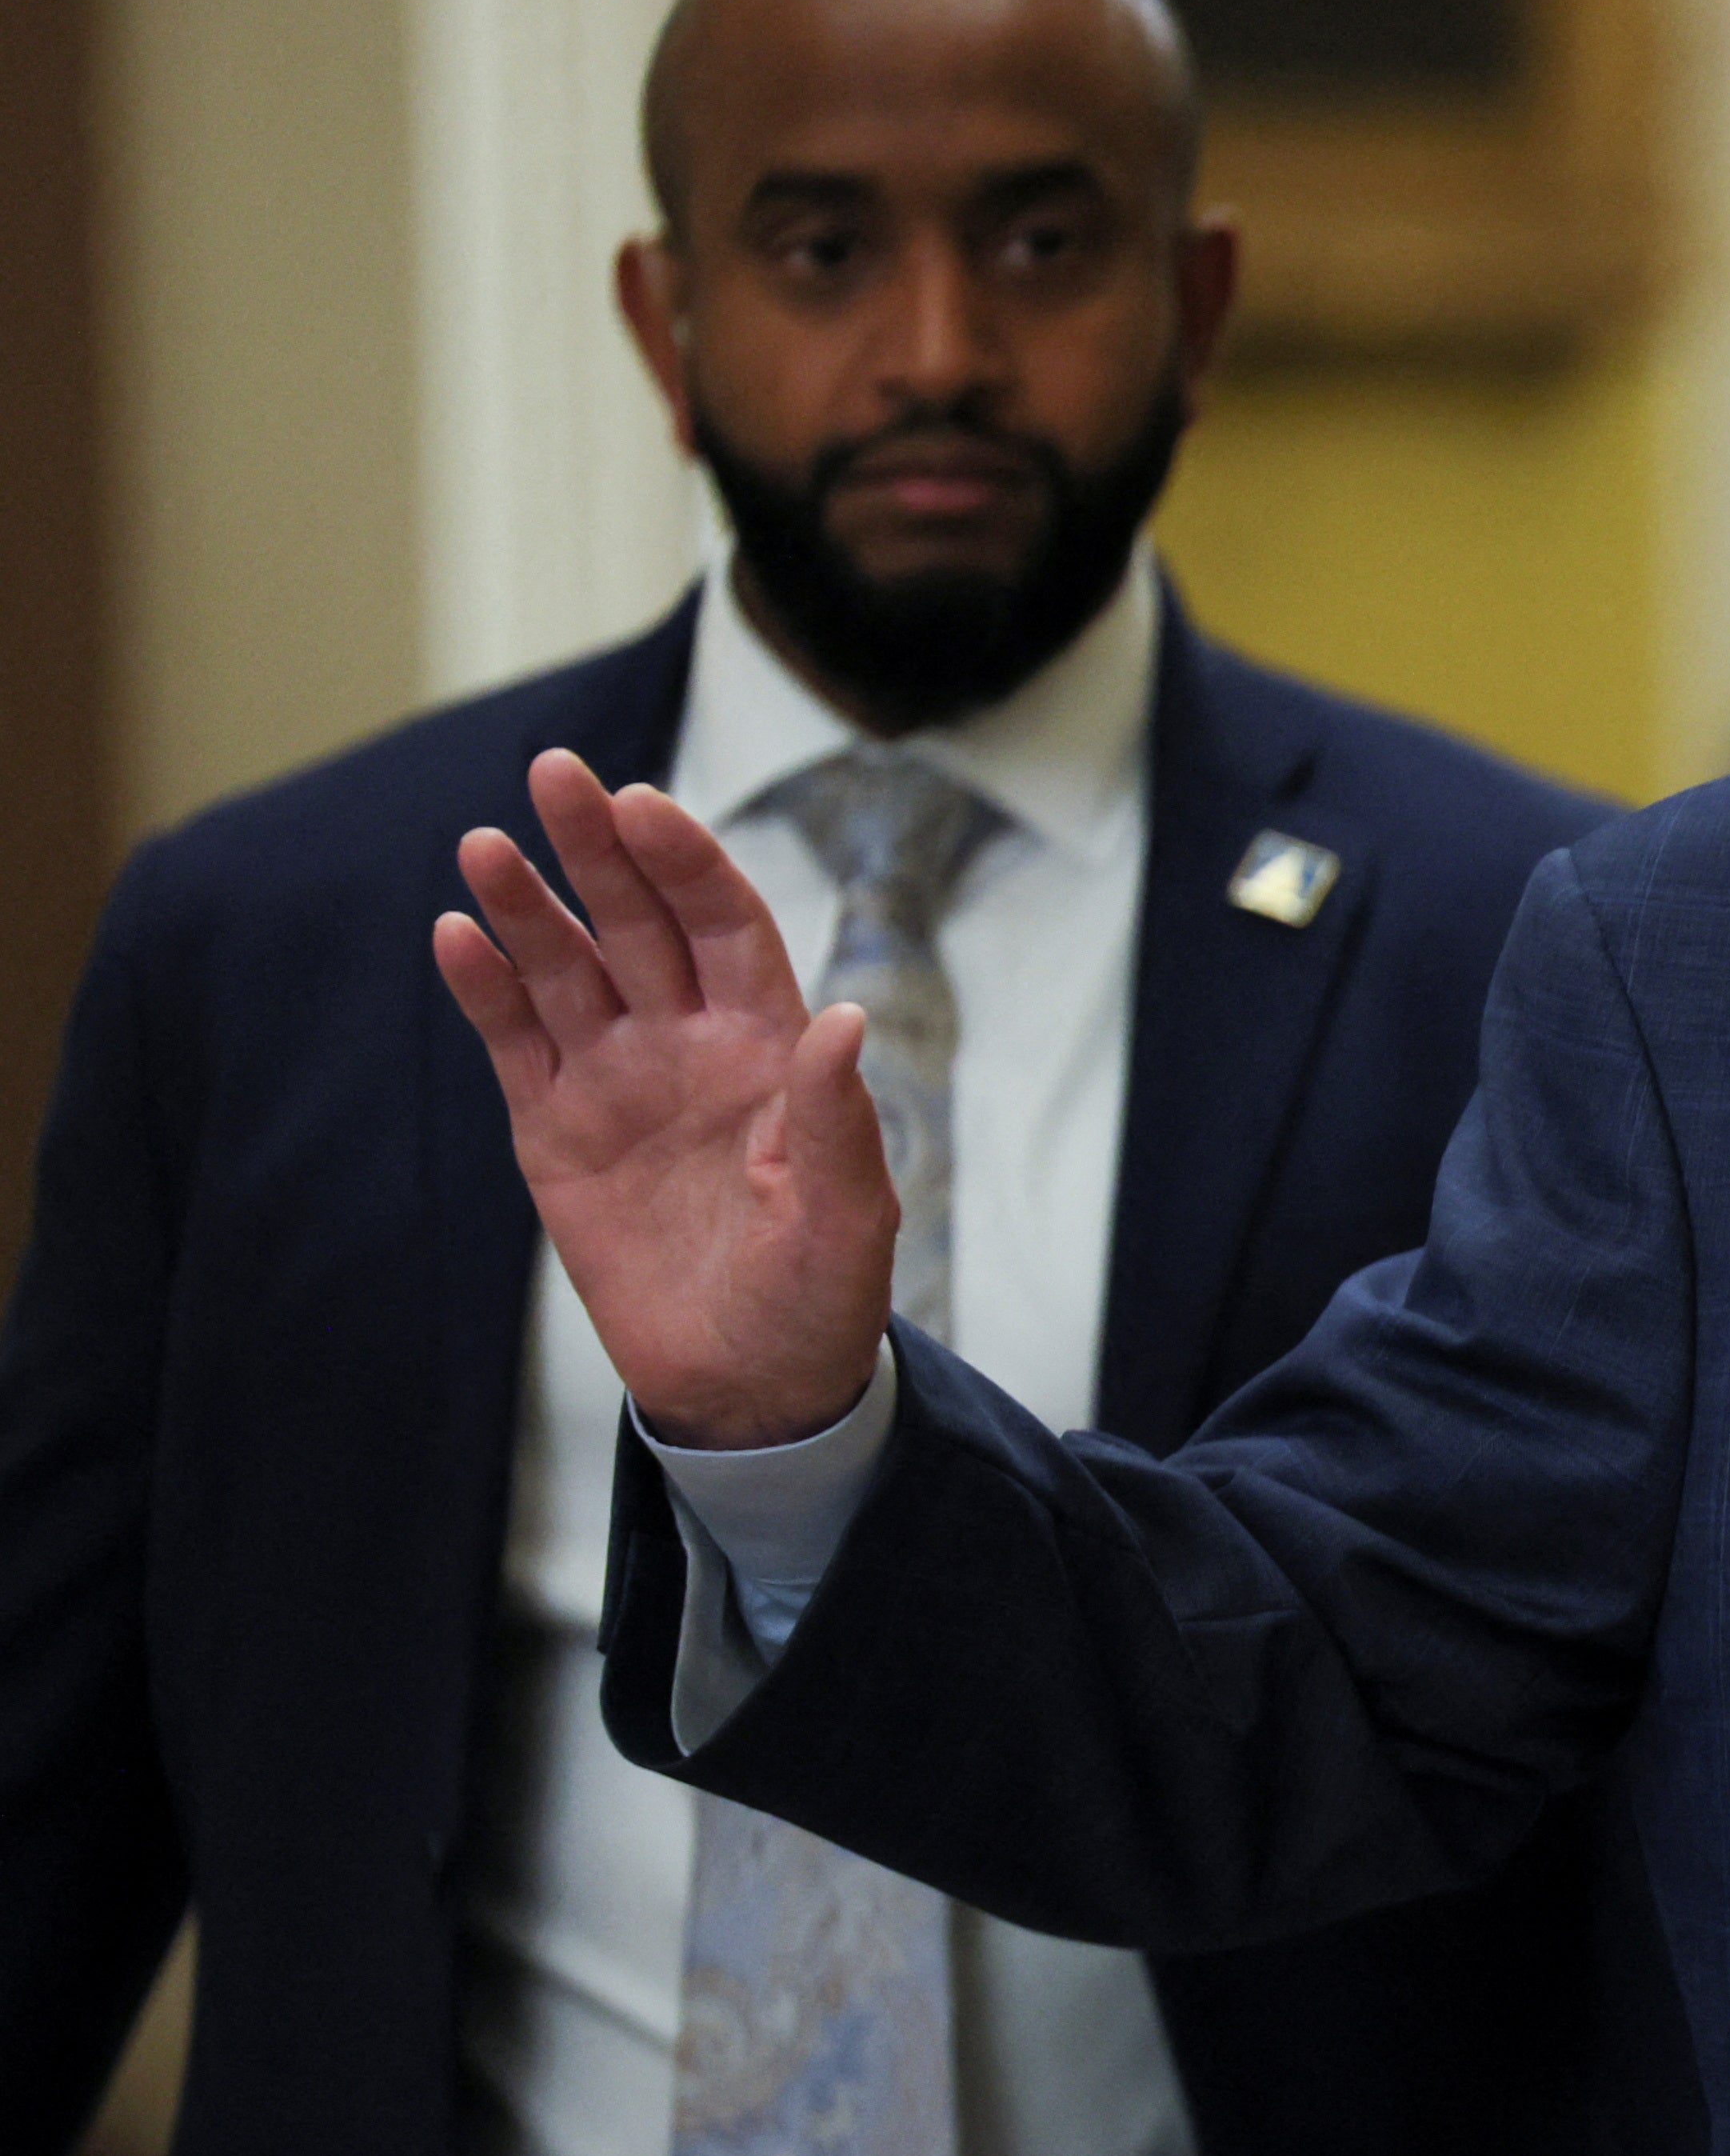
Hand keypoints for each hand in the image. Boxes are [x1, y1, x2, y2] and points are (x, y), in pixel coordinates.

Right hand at [433, 749, 895, 1448]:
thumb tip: (846, 1018)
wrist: (750, 1385)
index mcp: (767, 1046)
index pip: (725, 926)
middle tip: (555, 770)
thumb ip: (837, 1119)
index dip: (687, 865)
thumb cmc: (820, 1296)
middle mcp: (688, 1043)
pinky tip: (456, 933)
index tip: (644, 805)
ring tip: (485, 844)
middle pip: (638, 922)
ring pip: (565, 968)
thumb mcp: (847, 1216)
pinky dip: (486, 989)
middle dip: (598, 846)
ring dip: (526, 906)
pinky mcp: (556, 1132)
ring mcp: (617, 1081)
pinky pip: (516, 1043)